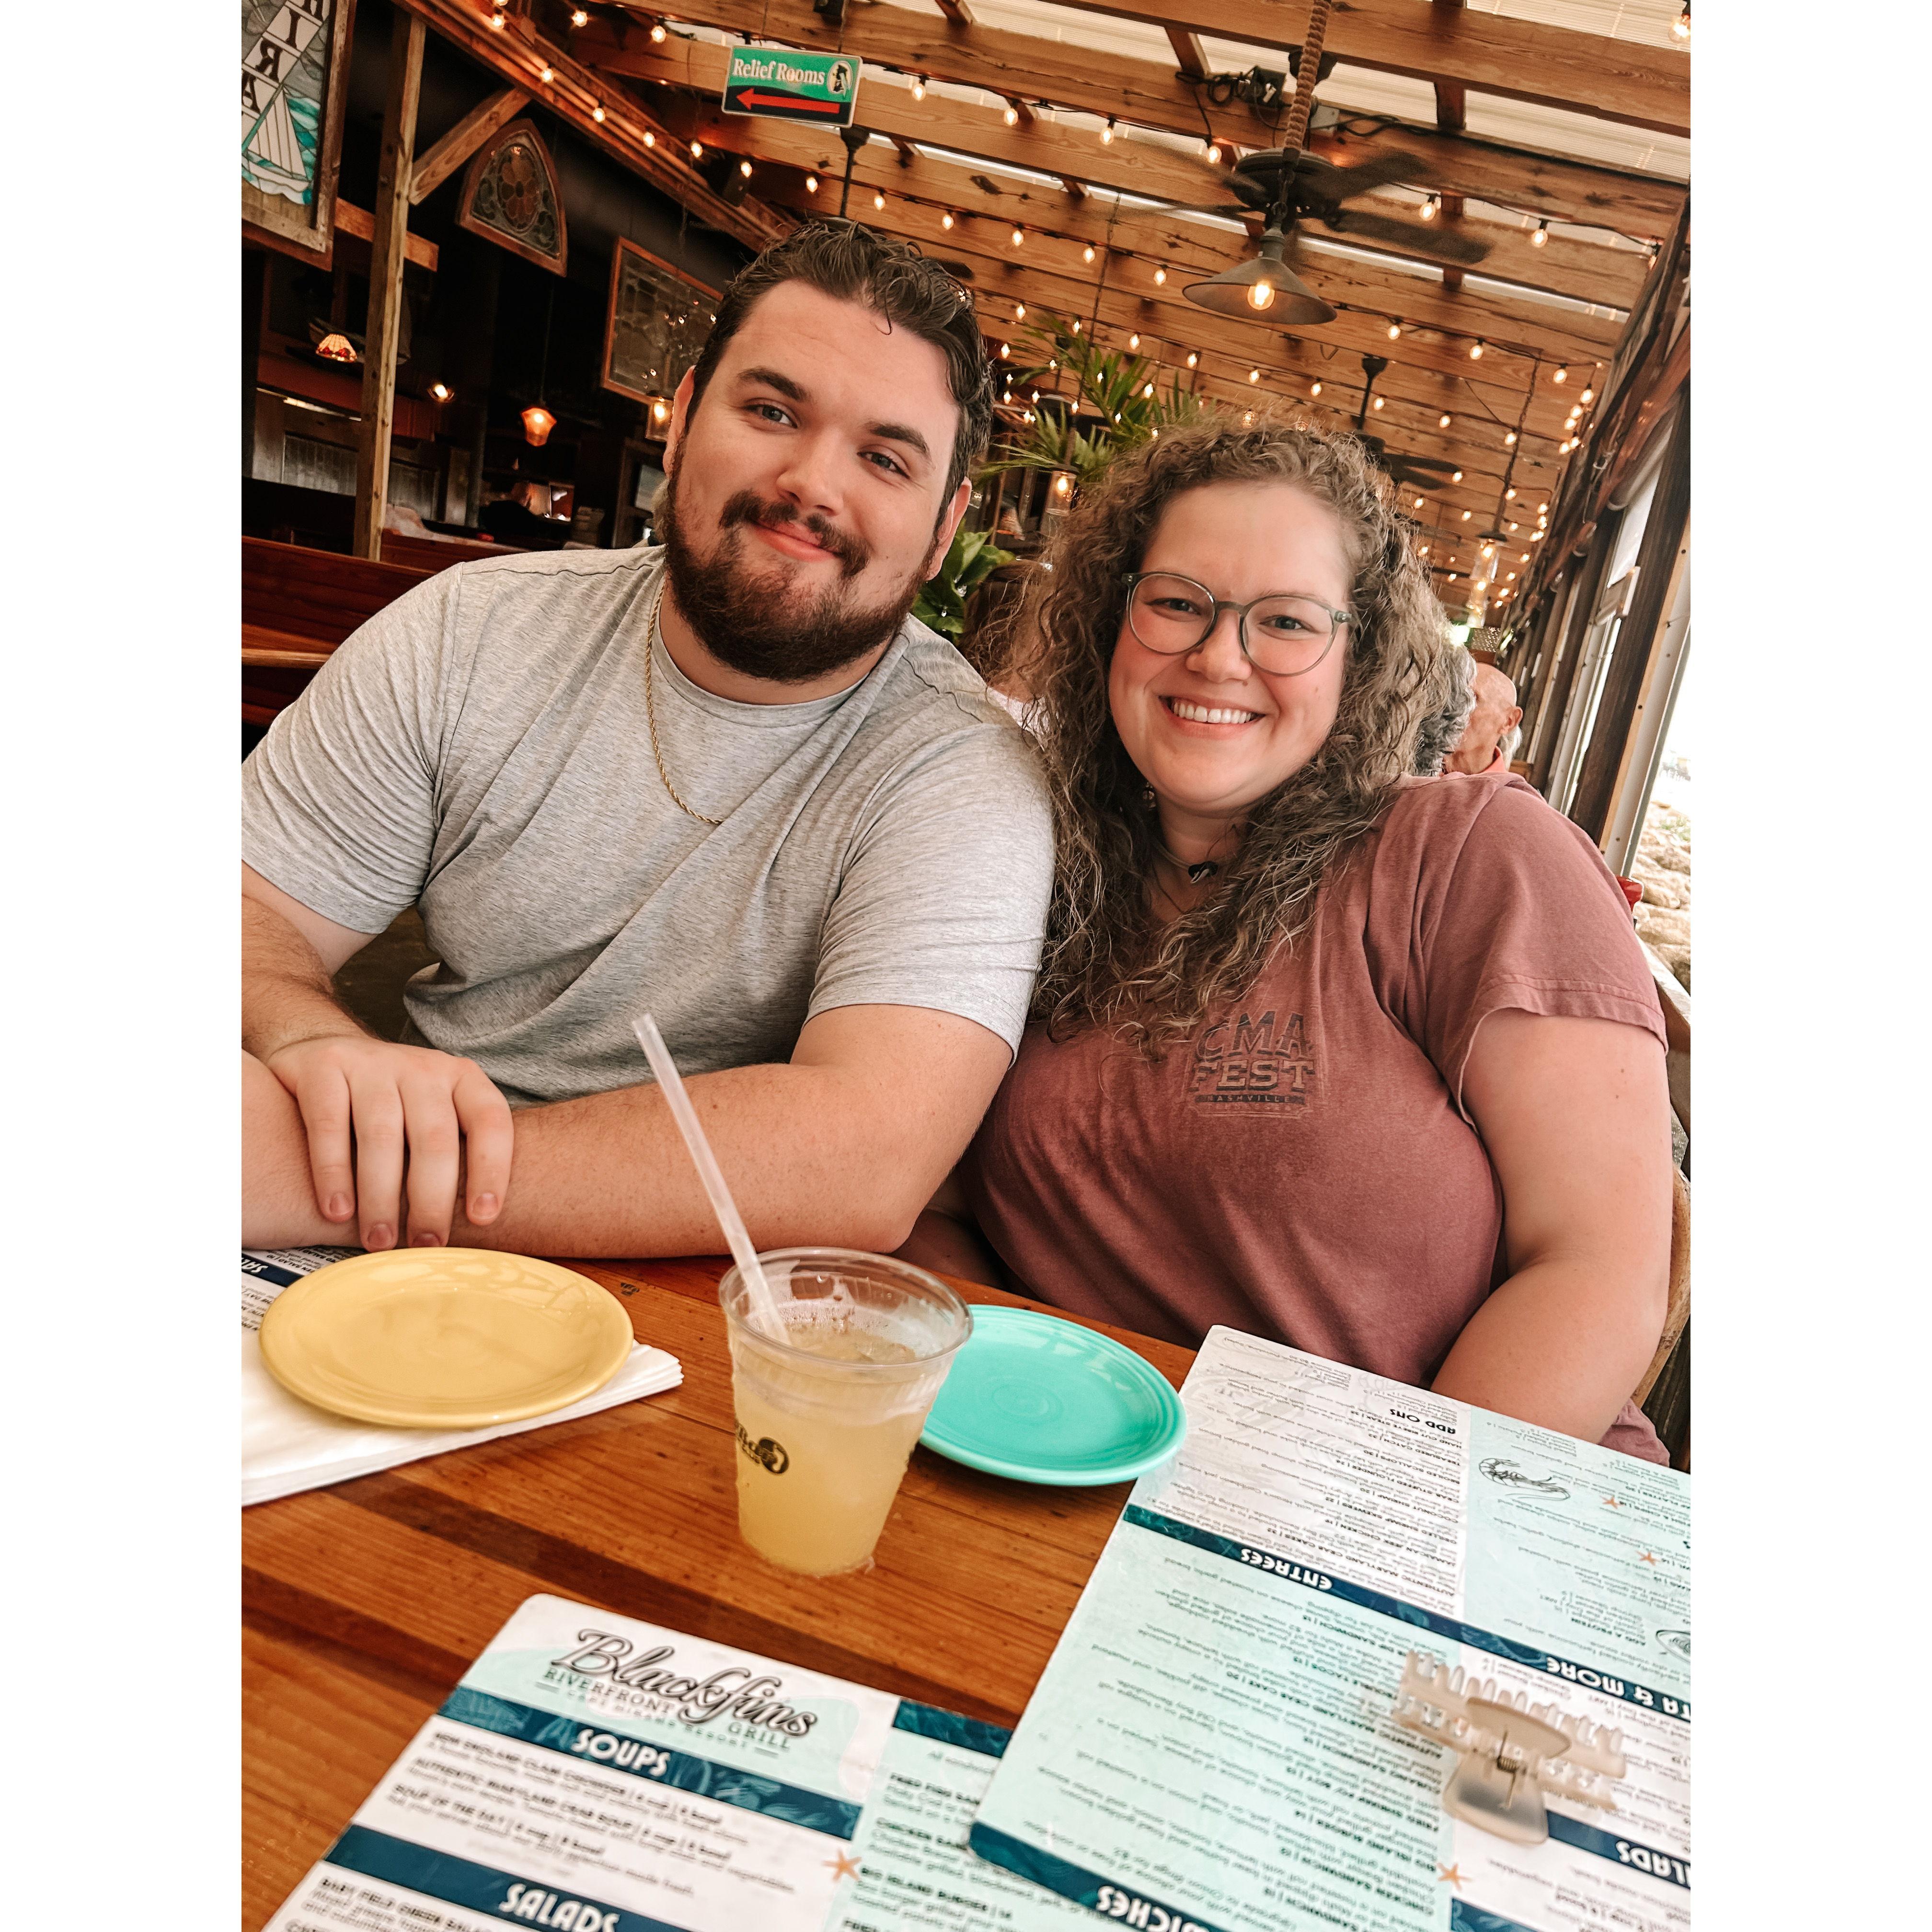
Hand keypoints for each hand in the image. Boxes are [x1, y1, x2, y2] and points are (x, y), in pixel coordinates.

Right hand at [264, 1031, 513, 1249]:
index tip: (483, 1219)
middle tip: (425, 1245)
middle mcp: (422, 1066)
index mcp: (461, 1078)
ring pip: (381, 1135)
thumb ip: (456, 1156)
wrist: (327, 1057)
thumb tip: (480, 1230)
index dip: (491, 1170)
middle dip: (431, 1200)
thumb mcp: (436, 1119)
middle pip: (434, 1138)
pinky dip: (333, 1172)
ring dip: (381, 1196)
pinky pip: (329, 1124)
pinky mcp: (323, 1066)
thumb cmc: (396, 1110)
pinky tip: (337, 1211)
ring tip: (379, 1240)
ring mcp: (371, 1062)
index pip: (490, 1121)